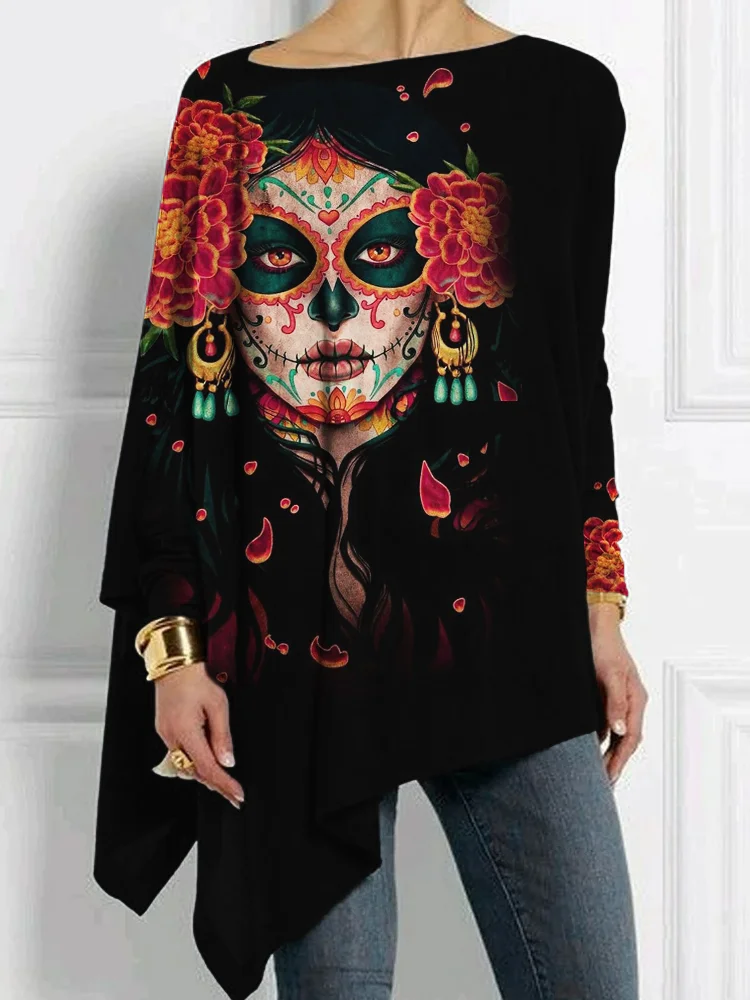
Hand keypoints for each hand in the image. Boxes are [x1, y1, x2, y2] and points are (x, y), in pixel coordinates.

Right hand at [154, 661, 244, 807]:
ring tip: (224, 782)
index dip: (224, 785)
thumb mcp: (218, 705)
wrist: (174, 665)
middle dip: (215, 784)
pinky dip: (193, 762)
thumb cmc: (196, 680)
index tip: (237, 795)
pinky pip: (179, 755)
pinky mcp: (164, 730)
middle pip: (194, 772)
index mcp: (186, 731)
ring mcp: (165, 734)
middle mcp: (172, 737)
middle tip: (234, 793)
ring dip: (203, 775)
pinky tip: (206, 761)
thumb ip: (223, 736)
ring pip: (184, 766)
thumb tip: (227, 762)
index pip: (207, 768)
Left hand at [589, 605, 648, 784]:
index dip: (620, 760)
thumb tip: (620, 732)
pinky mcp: (602, 695)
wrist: (594, 624)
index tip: (609, 778)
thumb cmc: (604, 646)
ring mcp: (615, 700)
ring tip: (594, 773)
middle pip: (624, 741)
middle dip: (614, 763)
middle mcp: (628, 703)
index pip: (631, 739)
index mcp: (636, 700)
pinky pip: (601, 722)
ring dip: (604, 753)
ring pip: (612, 734)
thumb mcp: (611, 674)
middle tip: (602, 784)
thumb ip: (615, 703)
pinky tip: (584, 748)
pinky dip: (595, 737)